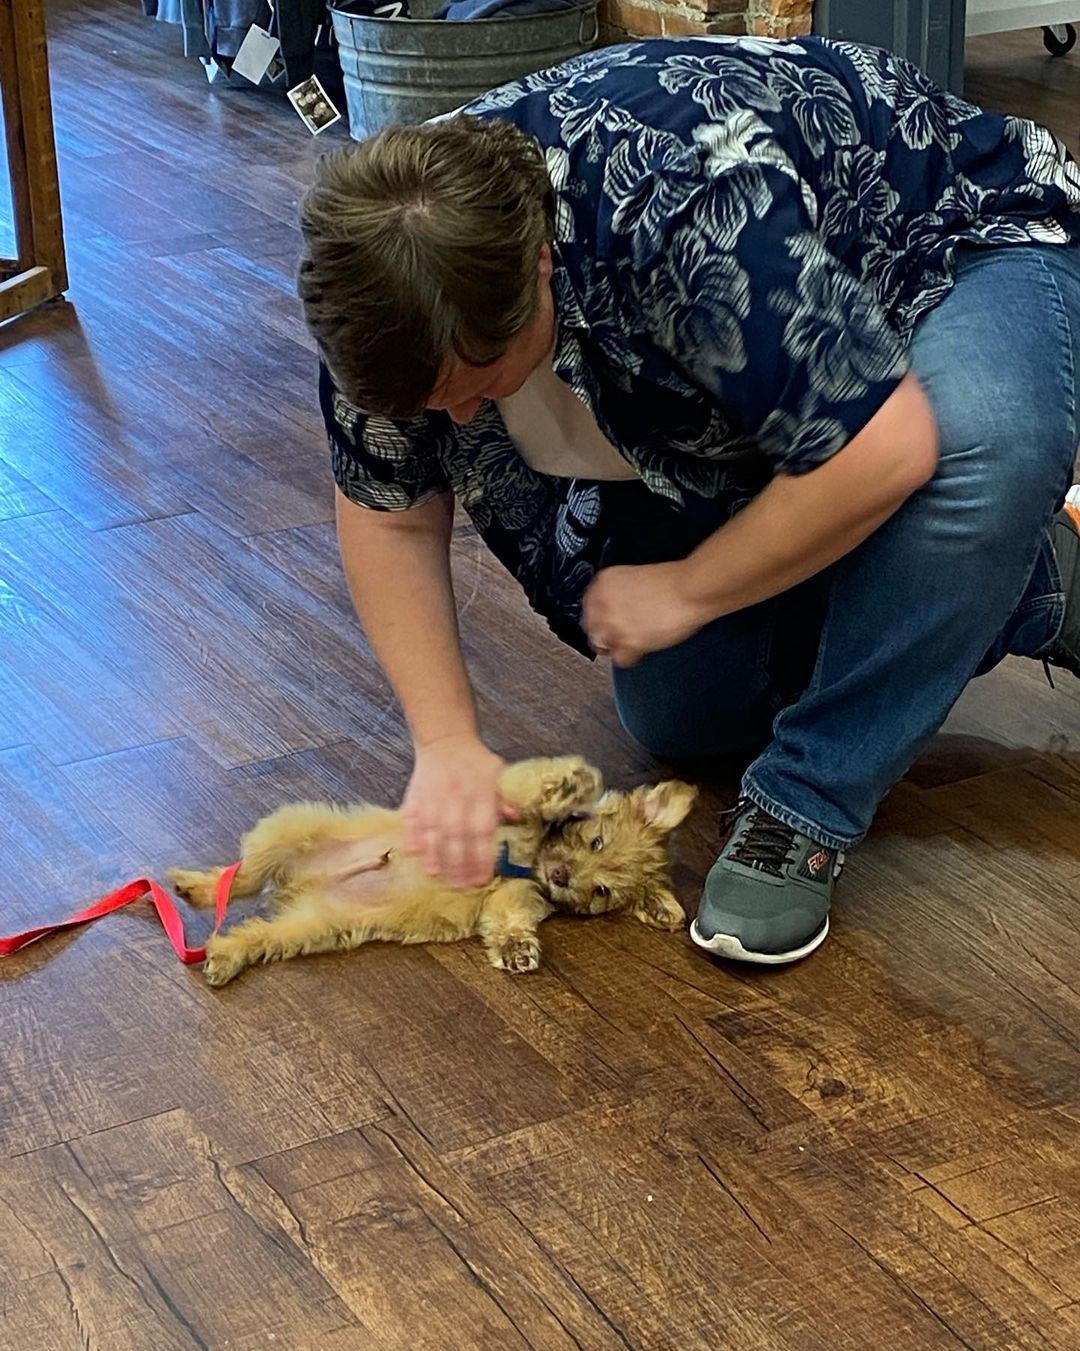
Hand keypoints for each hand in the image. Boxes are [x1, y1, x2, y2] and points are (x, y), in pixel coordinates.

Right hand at [402, 734, 517, 887]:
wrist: (445, 740)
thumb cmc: (475, 762)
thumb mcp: (497, 774)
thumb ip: (504, 799)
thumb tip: (517, 817)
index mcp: (481, 793)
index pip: (482, 831)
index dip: (482, 857)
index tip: (483, 878)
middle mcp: (456, 797)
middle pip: (457, 836)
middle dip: (459, 864)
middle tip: (461, 887)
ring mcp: (433, 796)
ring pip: (432, 830)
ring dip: (435, 855)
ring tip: (438, 877)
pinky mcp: (415, 796)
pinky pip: (412, 818)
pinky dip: (413, 835)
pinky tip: (416, 854)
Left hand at [582, 561, 709, 666]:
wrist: (691, 590)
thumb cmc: (674, 581)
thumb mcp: (637, 576)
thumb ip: (622, 593)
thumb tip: (621, 610)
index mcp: (604, 581)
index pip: (589, 606)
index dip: (602, 616)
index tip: (610, 621)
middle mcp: (602, 603)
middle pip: (592, 627)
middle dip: (606, 633)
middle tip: (622, 635)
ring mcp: (613, 625)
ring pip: (602, 645)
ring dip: (617, 646)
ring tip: (633, 643)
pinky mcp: (627, 643)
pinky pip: (620, 659)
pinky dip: (631, 658)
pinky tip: (642, 651)